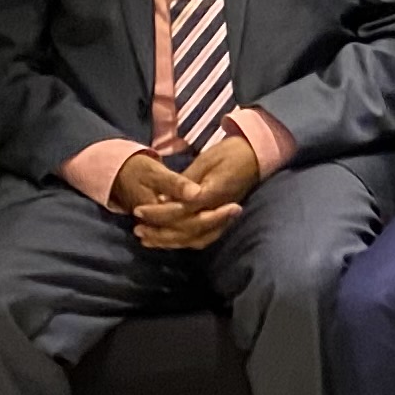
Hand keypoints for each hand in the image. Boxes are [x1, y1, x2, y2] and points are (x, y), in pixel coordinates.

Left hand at [131, 128, 260, 249]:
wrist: (257, 155)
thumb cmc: (231, 153)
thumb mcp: (205, 160)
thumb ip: (185, 181)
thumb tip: (162, 198)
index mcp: (213, 193)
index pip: (182, 210)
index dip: (159, 213)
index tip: (138, 211)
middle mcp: (218, 210)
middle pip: (187, 230)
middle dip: (160, 233)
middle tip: (137, 230)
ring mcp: (222, 216)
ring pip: (194, 238)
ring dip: (169, 241)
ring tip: (147, 239)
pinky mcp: (222, 219)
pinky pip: (202, 237)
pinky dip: (184, 241)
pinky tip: (169, 241)